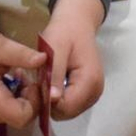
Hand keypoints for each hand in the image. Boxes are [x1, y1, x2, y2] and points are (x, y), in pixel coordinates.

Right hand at [0, 27, 43, 128]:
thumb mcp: (0, 46)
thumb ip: (22, 55)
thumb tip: (44, 59)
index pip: (22, 117)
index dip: (35, 101)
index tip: (34, 81)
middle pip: (21, 118)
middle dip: (32, 98)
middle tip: (28, 75)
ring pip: (16, 115)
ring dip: (24, 97)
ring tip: (20, 73)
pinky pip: (7, 110)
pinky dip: (16, 97)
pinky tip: (13, 78)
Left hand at [39, 0, 105, 119]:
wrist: (77, 22)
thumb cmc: (64, 33)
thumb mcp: (55, 50)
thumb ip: (55, 74)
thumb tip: (52, 100)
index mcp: (90, 81)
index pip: (66, 108)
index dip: (48, 101)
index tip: (39, 84)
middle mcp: (96, 91)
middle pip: (67, 112)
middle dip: (51, 102)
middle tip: (43, 80)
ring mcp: (94, 93)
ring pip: (68, 111)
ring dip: (54, 100)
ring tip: (49, 80)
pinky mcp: (89, 92)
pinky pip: (71, 104)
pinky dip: (60, 98)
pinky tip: (56, 82)